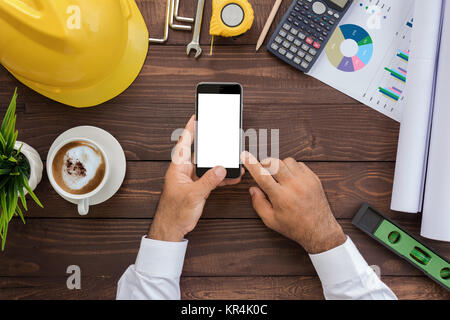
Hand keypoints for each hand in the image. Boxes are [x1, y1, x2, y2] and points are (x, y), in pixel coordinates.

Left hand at [149, 115, 242, 241]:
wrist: (171, 230)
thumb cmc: (174, 213)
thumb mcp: (194, 195)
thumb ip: (208, 181)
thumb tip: (221, 169)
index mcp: (178, 168)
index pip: (184, 143)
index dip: (190, 129)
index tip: (196, 116)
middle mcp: (184, 171)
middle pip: (198, 152)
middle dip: (210, 144)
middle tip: (220, 134)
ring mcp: (191, 180)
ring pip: (207, 166)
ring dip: (219, 163)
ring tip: (232, 158)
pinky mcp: (197, 188)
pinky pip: (210, 179)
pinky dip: (221, 178)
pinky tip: (232, 177)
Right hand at [241, 151, 345, 253]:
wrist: (319, 231)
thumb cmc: (295, 227)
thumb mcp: (271, 221)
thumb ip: (259, 203)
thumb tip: (253, 189)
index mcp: (281, 197)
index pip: (262, 175)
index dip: (251, 164)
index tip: (245, 156)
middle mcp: (294, 186)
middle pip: (275, 163)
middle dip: (265, 163)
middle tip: (263, 169)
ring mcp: (306, 181)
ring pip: (288, 161)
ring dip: (280, 165)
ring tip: (279, 176)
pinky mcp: (314, 179)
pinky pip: (300, 165)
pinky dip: (292, 168)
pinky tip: (291, 177)